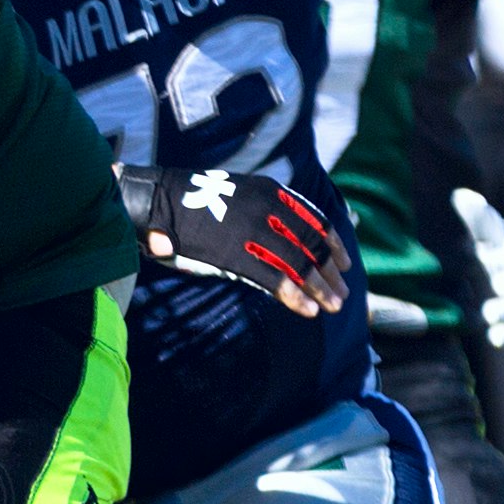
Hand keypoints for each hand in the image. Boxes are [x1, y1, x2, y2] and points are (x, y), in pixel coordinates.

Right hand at [132, 165, 352, 316]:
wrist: (158, 200)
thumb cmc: (192, 201)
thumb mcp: (237, 193)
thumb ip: (261, 209)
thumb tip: (281, 236)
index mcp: (271, 193)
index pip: (315, 220)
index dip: (333, 244)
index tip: (345, 263)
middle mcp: (269, 210)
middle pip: (311, 245)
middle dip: (330, 272)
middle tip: (341, 295)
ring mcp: (253, 232)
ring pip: (299, 264)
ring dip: (320, 288)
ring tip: (332, 306)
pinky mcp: (236, 255)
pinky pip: (274, 278)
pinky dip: (294, 296)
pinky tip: (307, 310)